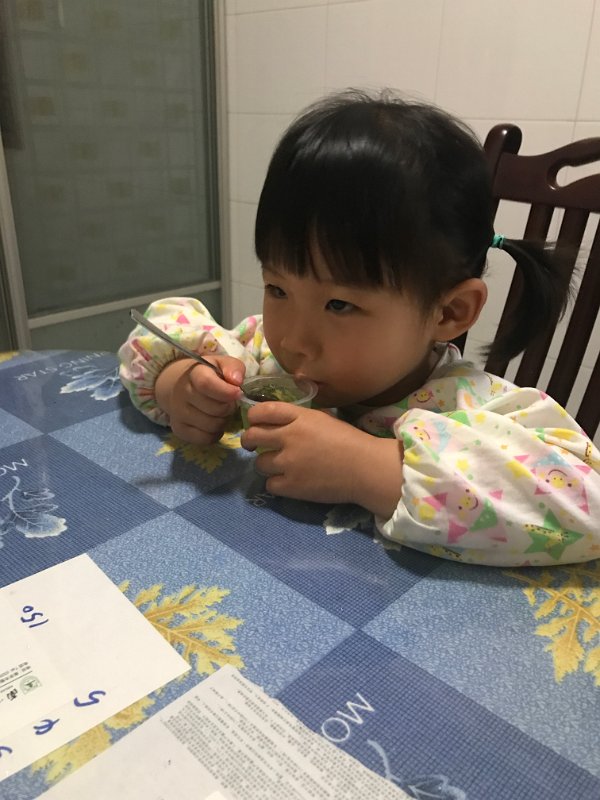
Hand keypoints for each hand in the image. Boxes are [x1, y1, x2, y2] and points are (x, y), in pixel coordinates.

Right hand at [155, 356, 244, 445]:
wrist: (181, 386)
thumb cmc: (209, 375)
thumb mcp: (222, 364)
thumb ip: (233, 368)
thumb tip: (237, 381)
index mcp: (194, 373)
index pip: (206, 384)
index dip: (226, 392)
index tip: (238, 393)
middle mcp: (182, 393)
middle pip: (214, 409)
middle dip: (229, 408)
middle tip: (230, 403)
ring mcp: (178, 413)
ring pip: (211, 426)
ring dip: (223, 421)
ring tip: (222, 413)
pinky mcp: (179, 429)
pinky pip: (204, 439)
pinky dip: (214, 434)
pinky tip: (215, 423)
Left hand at [241, 403, 403, 516]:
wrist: (366, 468)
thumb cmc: (350, 441)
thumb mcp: (323, 419)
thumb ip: (299, 419)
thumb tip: (280, 421)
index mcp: (299, 418)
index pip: (262, 411)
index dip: (253, 416)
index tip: (254, 422)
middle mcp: (289, 437)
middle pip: (252, 436)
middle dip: (248, 440)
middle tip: (252, 446)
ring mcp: (288, 463)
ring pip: (259, 463)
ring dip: (266, 464)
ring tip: (279, 467)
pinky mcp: (291, 486)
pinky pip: (269, 484)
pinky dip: (276, 483)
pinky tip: (288, 482)